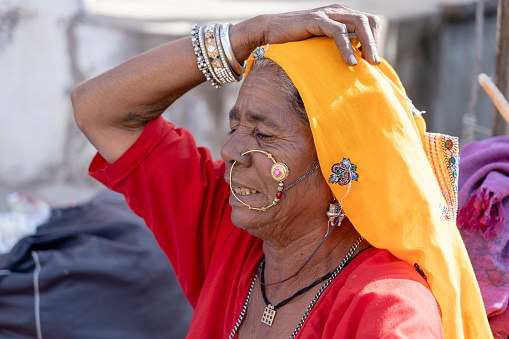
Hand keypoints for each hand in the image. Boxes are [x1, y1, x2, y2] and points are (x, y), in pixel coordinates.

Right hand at [234, 5, 381, 65]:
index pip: (369, 21)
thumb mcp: (319, 44)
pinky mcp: (316, 19)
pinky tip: (350, 62)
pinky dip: (347, 48)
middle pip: (367, 21)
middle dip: (374, 43)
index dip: (374, 39)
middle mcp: (337, 11)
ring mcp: (327, 13)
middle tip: (376, 64)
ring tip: (369, 64)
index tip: (372, 60)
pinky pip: (338, 32)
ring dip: (367, 45)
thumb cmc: (293, 42)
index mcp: (340, 15)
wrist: (268, 32)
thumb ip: (334, 48)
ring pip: (358, 23)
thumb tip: (351, 66)